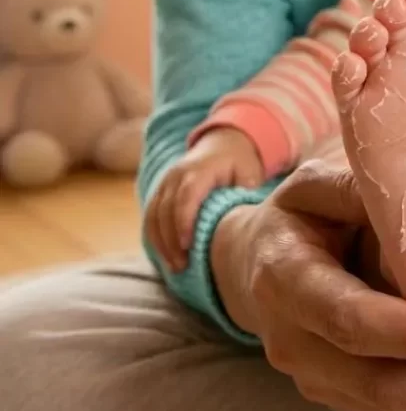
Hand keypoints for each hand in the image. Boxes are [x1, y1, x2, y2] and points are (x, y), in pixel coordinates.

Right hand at [144, 127, 264, 271]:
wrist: (223, 143)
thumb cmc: (240, 162)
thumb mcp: (249, 173)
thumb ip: (245, 194)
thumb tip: (245, 220)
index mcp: (200, 169)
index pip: (186, 195)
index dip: (184, 221)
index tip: (187, 245)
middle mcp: (176, 175)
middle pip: (166, 209)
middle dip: (170, 240)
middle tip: (181, 266)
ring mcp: (165, 183)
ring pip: (153, 215)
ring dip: (161, 243)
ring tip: (175, 267)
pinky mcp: (160, 192)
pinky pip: (151, 217)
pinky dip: (156, 237)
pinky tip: (166, 256)